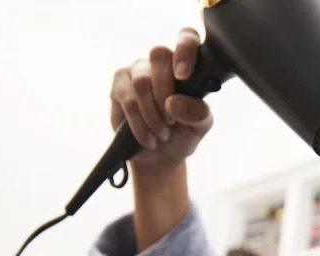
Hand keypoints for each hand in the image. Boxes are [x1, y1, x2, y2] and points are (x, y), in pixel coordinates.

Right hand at [110, 27, 213, 172]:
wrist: (161, 155)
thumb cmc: (183, 133)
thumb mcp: (200, 126)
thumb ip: (197, 112)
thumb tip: (173, 103)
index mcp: (186, 64)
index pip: (187, 37)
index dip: (185, 50)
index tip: (183, 76)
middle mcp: (161, 62)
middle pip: (159, 56)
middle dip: (165, 93)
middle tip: (172, 120)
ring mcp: (138, 70)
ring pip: (142, 81)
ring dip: (153, 115)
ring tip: (162, 133)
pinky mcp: (119, 84)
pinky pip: (128, 100)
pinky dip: (140, 124)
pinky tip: (148, 137)